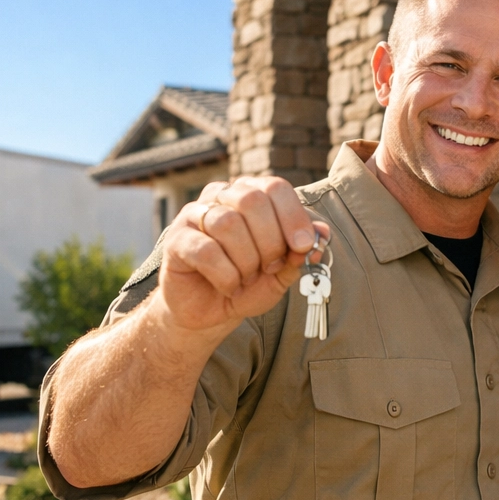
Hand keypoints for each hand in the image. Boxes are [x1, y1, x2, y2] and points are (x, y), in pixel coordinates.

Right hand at [159, 177, 329, 331]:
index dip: (293, 216)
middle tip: (269, 267)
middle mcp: (221, 196)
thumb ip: (300, 252)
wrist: (209, 312)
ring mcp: (195, 215)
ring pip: (228, 224)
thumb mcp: (282, 272)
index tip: (302, 246)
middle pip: (252, 200)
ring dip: (246, 260)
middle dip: (270, 241)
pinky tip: (228, 285)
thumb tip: (323, 233)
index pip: (275, 187)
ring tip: (245, 277)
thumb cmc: (247, 285)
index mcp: (250, 195)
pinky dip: (226, 275)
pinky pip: (206, 250)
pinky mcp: (176, 239)